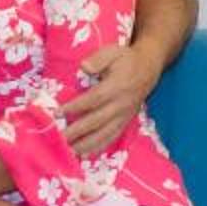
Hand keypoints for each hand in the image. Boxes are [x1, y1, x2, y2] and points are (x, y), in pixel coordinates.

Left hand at [62, 41, 157, 156]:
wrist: (148, 68)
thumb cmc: (126, 59)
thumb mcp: (113, 51)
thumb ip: (98, 59)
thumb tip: (84, 67)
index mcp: (117, 86)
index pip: (93, 99)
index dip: (75, 107)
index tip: (58, 113)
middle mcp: (121, 104)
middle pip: (96, 120)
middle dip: (77, 131)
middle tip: (58, 137)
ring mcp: (124, 115)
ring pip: (104, 133)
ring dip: (86, 144)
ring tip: (69, 151)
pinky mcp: (125, 122)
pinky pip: (112, 137)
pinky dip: (99, 147)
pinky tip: (85, 154)